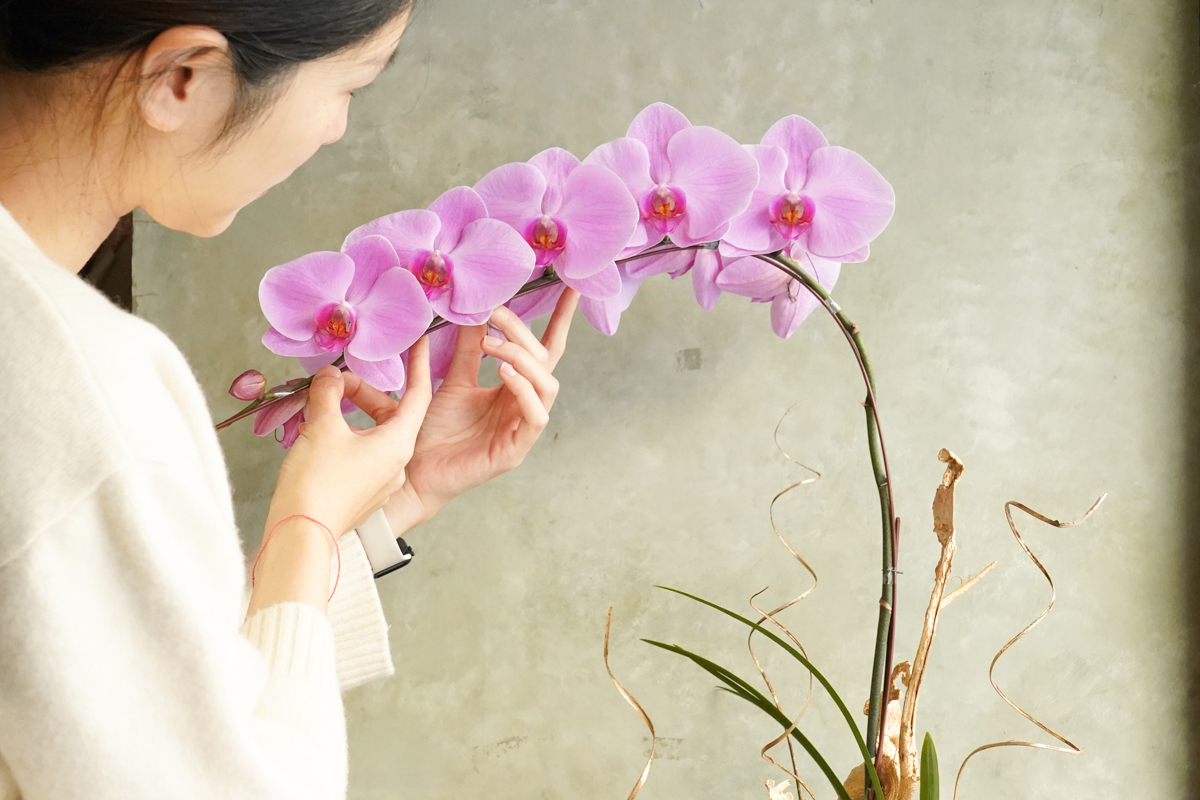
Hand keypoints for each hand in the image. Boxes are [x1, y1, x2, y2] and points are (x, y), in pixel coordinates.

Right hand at [266, 337, 432, 539]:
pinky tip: (318, 431)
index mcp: (399, 444)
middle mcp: (398, 463)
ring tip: (321, 403)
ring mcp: (381, 481)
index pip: (419, 395)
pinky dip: (345, 436)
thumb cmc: (317, 481)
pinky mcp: (363, 494)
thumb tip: (331, 376)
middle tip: (335, 380)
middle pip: (390, 413)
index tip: (421, 342)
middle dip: (362, 393)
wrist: (300, 534)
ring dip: (349, 415)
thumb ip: (329, 393)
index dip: (420, 365)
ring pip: (372, 434)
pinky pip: (361, 455)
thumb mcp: (322, 426)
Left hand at [384, 288, 579, 531]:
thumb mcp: (451, 380)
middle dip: (524, 332)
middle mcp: (523, 406)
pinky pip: (535, 417)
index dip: (560, 320)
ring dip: (523, 358)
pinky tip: (503, 374)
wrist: (410, 474)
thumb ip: (466, 349)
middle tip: (495, 311)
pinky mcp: (515, 451)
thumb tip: (476, 308)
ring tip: (492, 344)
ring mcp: (522, 429)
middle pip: (545, 361)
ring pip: (547, 386)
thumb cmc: (430, 432)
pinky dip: (523, 391)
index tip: (571, 287)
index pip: (544, 349)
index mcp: (512, 388)